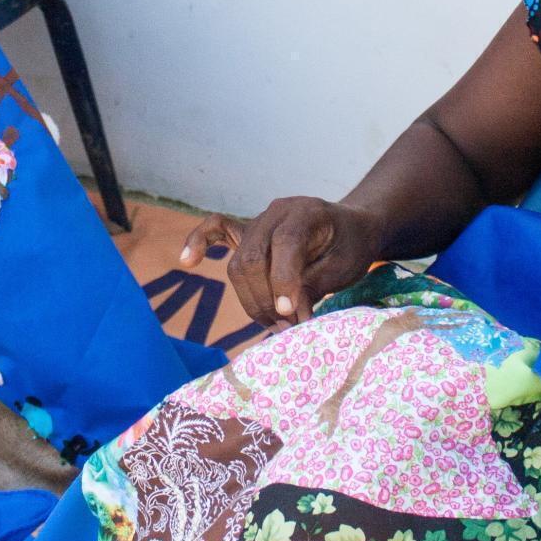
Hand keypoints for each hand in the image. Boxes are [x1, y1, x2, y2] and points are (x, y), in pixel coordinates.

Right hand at [180, 197, 384, 328]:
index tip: (290, 315)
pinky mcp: (247, 232)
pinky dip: (199, 242)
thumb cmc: (351, 247)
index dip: (284, 282)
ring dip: (251, 300)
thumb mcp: (344, 267)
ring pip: (238, 264)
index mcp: (305, 212)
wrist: (352, 229)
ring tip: (273, 325)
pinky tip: (188, 261)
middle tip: (286, 328)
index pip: (285, 245)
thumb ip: (313, 286)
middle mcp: (276, 212)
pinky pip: (216, 230)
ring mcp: (258, 221)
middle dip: (265, 300)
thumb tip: (287, 317)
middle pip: (252, 258)